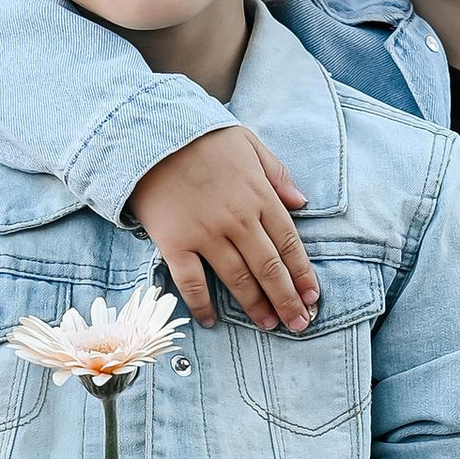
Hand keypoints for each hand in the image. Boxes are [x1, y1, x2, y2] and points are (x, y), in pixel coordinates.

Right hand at [128, 127, 319, 334]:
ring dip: (256, 306)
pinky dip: (202, 305)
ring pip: (238, 279)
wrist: (147, 132)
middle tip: (298, 323)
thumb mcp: (248, 142)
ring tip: (270, 326)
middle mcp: (237, 220)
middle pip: (269, 268)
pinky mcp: (175, 243)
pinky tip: (211, 321)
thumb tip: (301, 202)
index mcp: (258, 195)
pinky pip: (192, 282)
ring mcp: (206, 234)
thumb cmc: (199, 136)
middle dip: (287, 299)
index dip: (302, 274)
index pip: (289, 243)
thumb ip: (276, 173)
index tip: (312, 297)